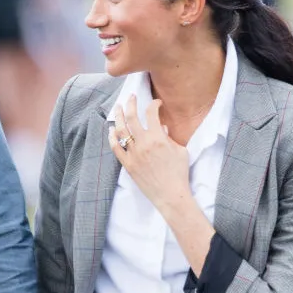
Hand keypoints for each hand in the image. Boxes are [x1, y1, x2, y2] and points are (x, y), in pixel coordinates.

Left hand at [109, 95, 191, 215]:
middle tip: (131, 97)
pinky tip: (111, 130)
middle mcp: (143, 143)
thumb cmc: (179, 173)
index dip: (153, 104)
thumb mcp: (181, 151)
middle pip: (132, 117)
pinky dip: (112, 137)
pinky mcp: (127, 164)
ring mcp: (133, 154)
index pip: (151, 113)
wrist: (171, 195)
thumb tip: (162, 128)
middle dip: (131, 103)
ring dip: (118, 116)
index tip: (155, 103)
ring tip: (118, 108)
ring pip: (121, 130)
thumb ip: (170, 137)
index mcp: (158, 138)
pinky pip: (115, 148)